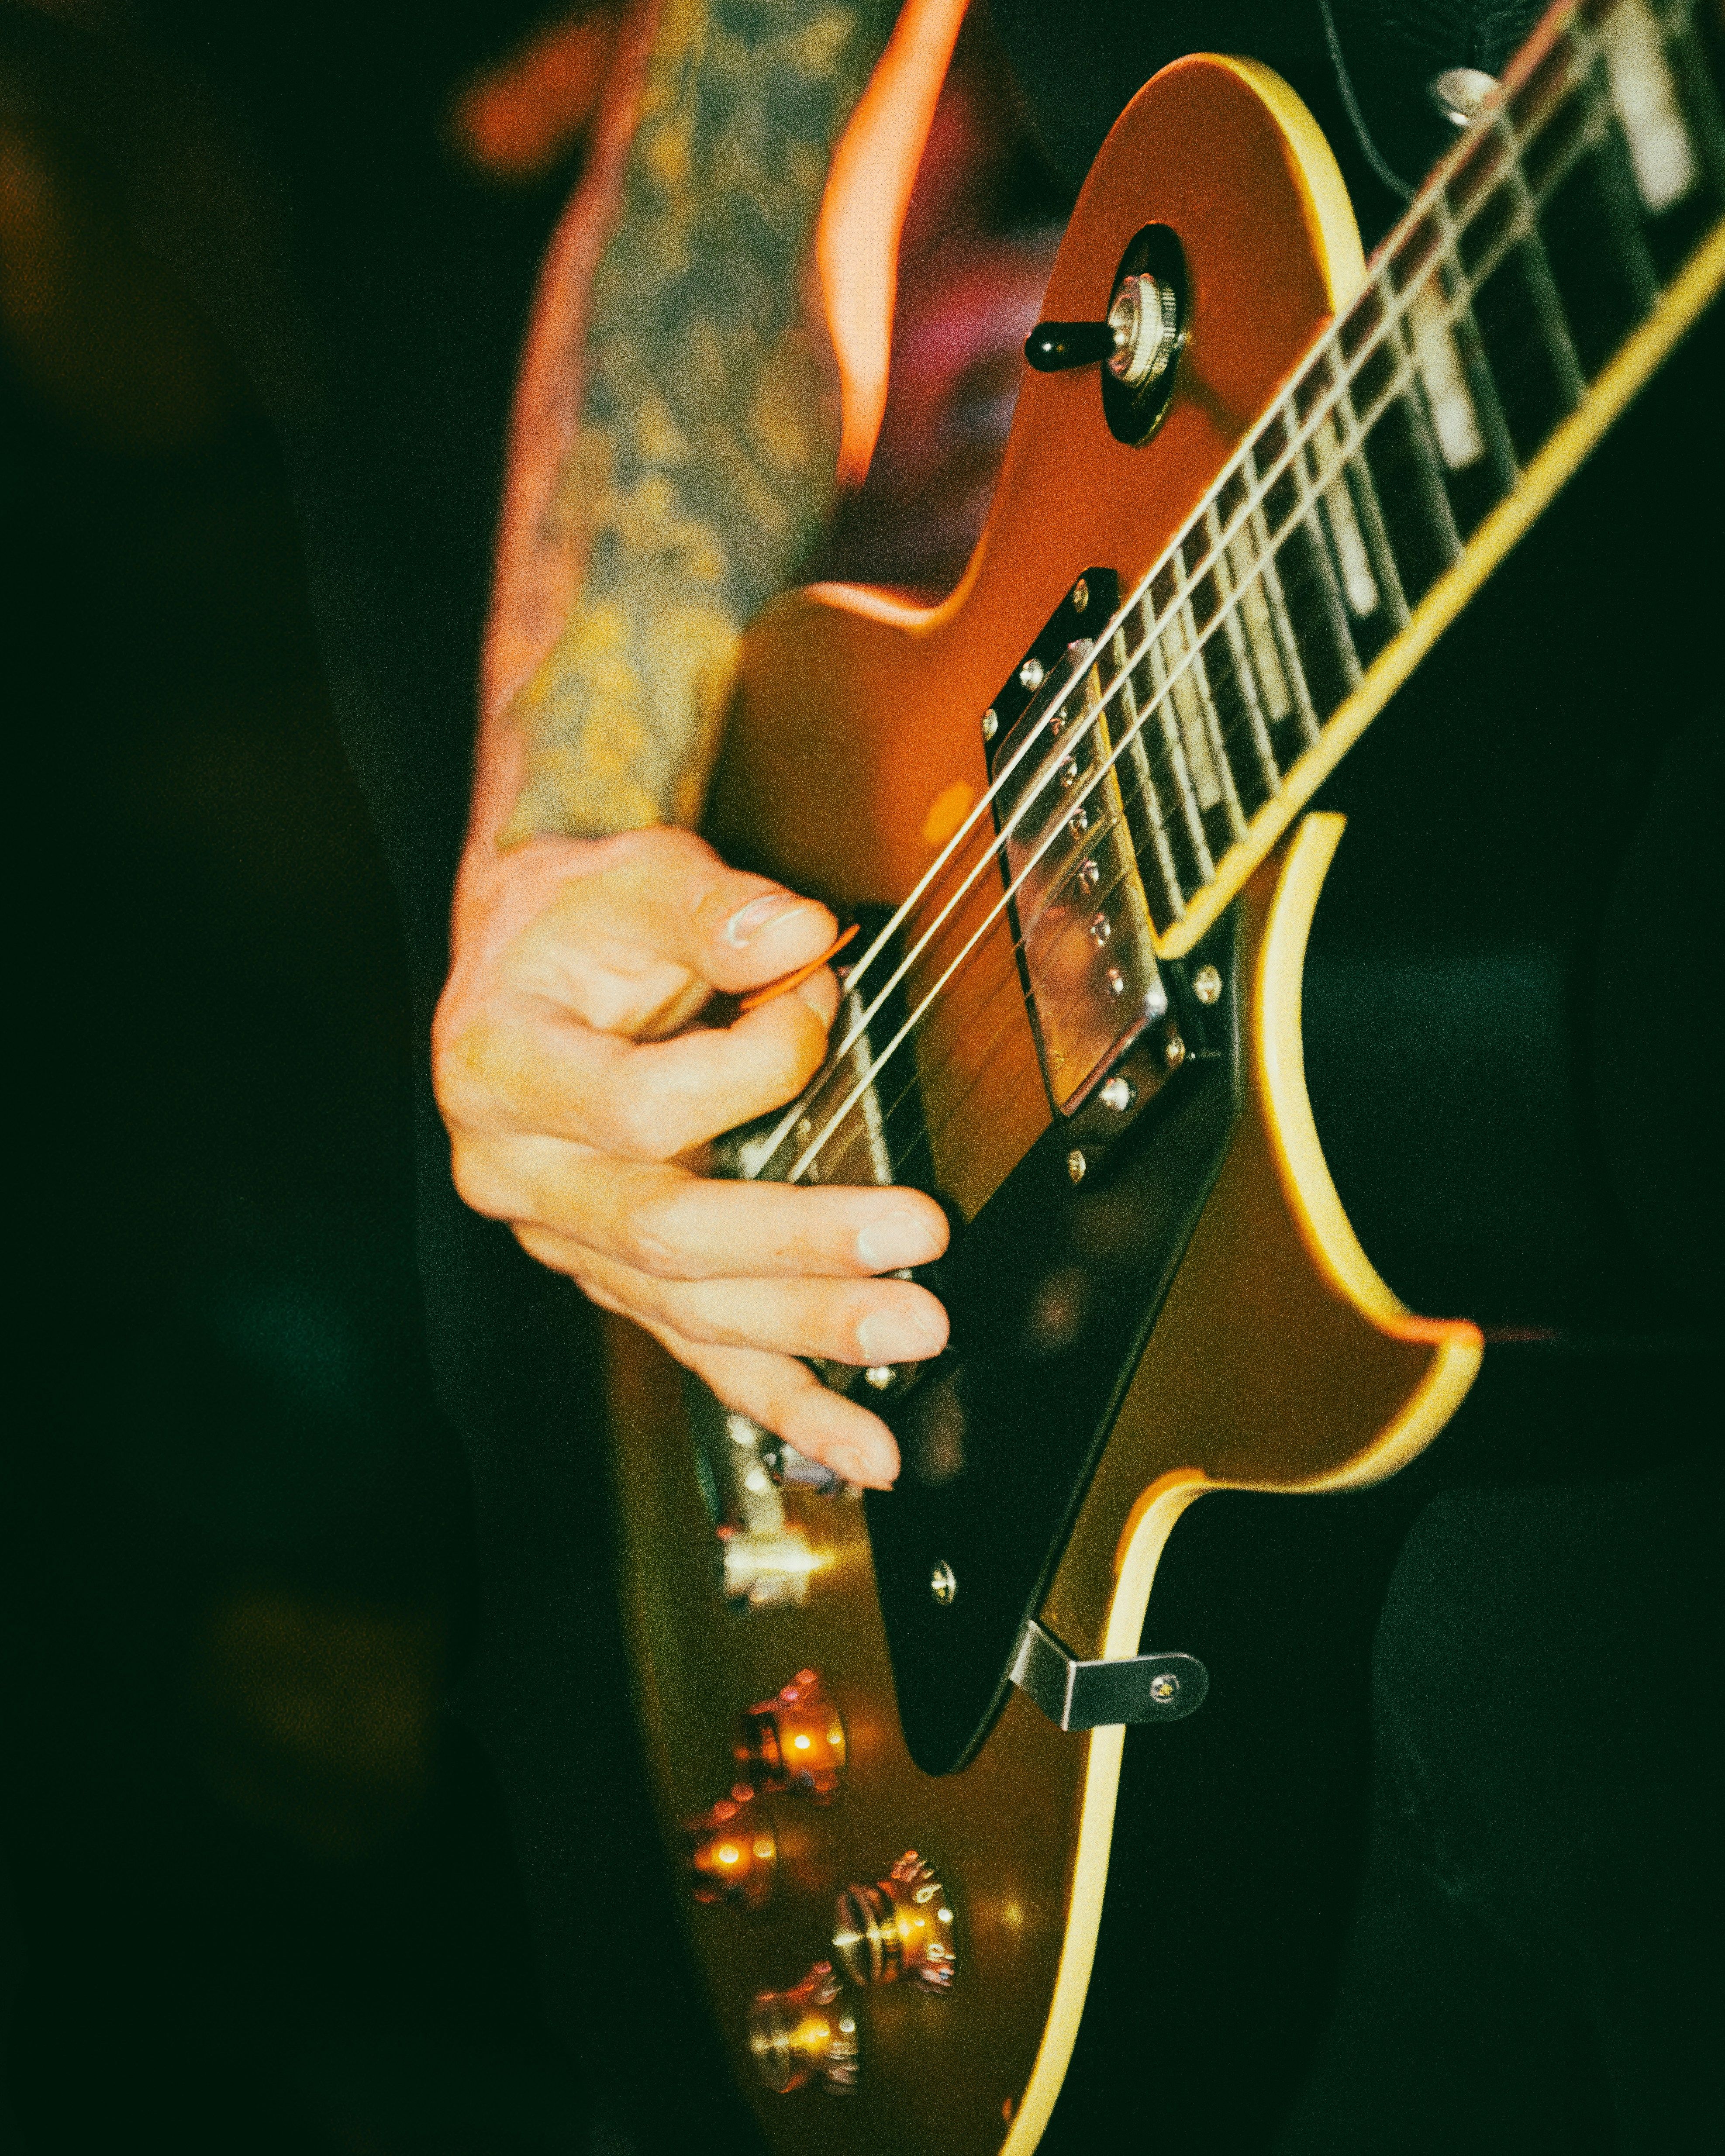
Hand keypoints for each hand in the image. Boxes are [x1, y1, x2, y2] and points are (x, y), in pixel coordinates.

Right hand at [433, 825, 949, 1486]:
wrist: (525, 959)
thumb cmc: (577, 918)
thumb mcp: (632, 874)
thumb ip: (714, 906)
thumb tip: (799, 938)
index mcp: (501, 1068)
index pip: (642, 1104)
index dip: (754, 1063)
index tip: (819, 999)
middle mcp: (518, 1171)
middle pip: (663, 1232)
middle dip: (798, 1245)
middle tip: (913, 1247)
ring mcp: (563, 1237)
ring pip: (687, 1310)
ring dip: (807, 1336)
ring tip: (912, 1344)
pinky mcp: (613, 1275)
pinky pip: (696, 1349)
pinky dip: (781, 1400)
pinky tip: (854, 1444)